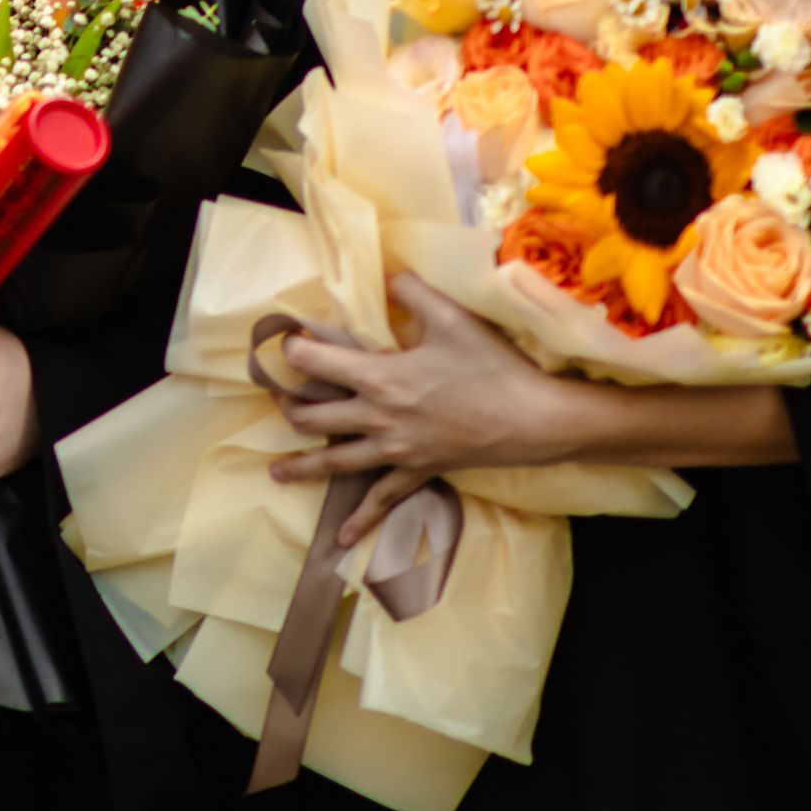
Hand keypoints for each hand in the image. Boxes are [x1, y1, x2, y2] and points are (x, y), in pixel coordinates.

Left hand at [264, 276, 564, 544]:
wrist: (534, 419)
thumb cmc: (492, 366)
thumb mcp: (451, 316)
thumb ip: (411, 290)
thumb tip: (386, 270)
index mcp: (379, 377)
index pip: (315, 362)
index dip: (293, 351)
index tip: (283, 344)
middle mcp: (378, 417)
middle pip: (314, 417)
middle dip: (292, 408)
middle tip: (280, 401)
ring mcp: (396, 449)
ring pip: (335, 461)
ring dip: (303, 465)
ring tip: (276, 471)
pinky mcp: (419, 470)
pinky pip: (384, 499)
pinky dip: (361, 519)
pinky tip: (342, 539)